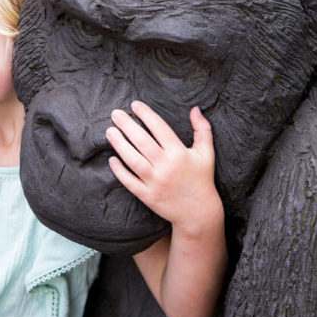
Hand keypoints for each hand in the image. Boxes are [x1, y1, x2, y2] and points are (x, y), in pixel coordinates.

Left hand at [106, 101, 219, 234]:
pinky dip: (119, 171)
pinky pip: (130, 182)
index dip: (146, 114)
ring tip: (109, 131)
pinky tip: (112, 159)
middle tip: (115, 114)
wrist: (198, 212)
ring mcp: (155, 182)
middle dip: (127, 125)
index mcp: (179, 153)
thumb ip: (202, 130)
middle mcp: (166, 166)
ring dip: (119, 144)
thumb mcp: (206, 153)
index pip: (159, 128)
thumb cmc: (201, 179)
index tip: (135, 104)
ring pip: (133, 160)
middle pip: (142, 142)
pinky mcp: (147, 196)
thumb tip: (195, 109)